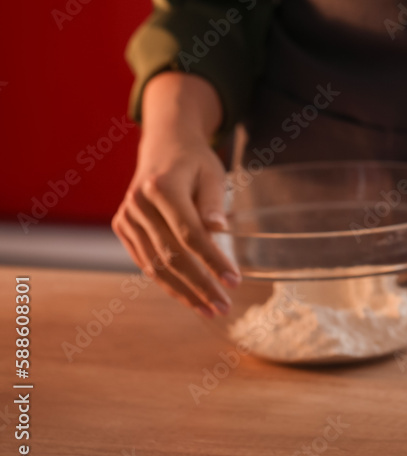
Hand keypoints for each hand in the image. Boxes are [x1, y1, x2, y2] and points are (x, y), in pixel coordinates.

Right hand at [112, 72, 238, 316]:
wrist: (164, 146)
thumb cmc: (195, 162)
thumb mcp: (213, 174)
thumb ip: (213, 203)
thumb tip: (219, 230)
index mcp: (162, 187)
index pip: (190, 234)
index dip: (212, 260)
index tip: (235, 281)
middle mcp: (138, 204)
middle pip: (171, 255)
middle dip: (200, 285)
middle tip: (224, 306)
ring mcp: (126, 217)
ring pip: (155, 265)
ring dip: (184, 292)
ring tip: (210, 310)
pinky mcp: (123, 228)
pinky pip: (146, 262)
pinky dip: (168, 283)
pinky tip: (190, 297)